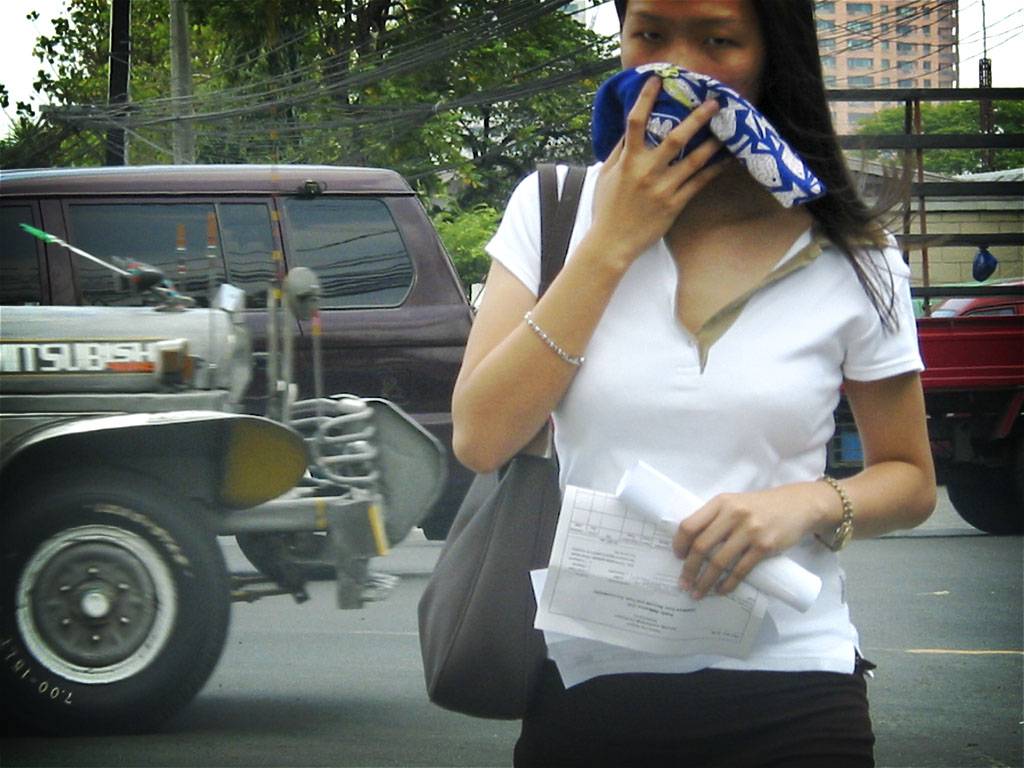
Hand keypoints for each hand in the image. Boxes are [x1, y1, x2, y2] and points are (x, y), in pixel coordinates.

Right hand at [588, 77, 723, 264]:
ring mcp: (663, 188)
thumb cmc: (606, 207)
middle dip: (696, 119)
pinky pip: (699, 183)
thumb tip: (630, 129)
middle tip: (714, 102)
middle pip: (675, 139)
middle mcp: (647, 171)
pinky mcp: (674, 204)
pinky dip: (714, 170)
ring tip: (729, 129)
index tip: (657, 80)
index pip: (636, 123)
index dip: (646, 99)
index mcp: (628, 161)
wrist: (612, 242)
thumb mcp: (606, 175)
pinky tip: (728, 160)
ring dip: (713, 143)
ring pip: (694, 161)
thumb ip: (619, 151)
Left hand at [672, 485, 821, 598]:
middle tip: (684, 584)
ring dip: (705, 581)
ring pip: (719, 561)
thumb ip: (716, 518)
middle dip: (689, 569)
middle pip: (701, 546)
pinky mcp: (765, 546)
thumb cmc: (761, 506)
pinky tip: (721, 590)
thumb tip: (691, 544)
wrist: (798, 505)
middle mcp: (733, 515)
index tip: (677, 558)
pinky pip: (741, 570)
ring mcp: (749, 530)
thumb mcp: (735, 503)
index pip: (690, 525)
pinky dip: (728, 583)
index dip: (679, 544)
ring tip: (698, 592)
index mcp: (720, 502)